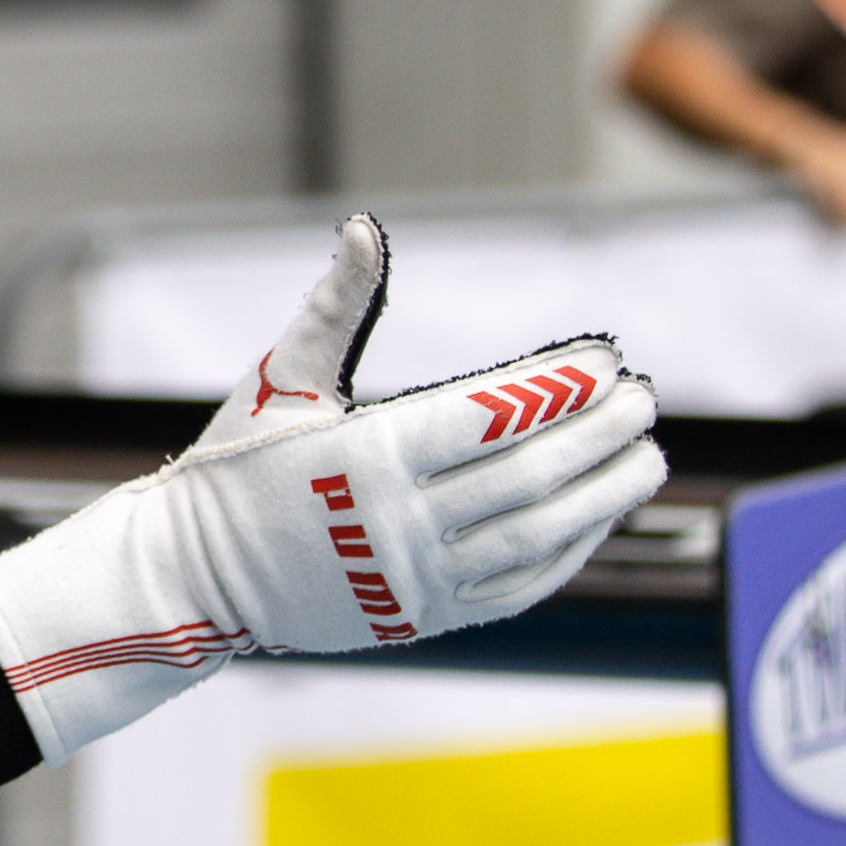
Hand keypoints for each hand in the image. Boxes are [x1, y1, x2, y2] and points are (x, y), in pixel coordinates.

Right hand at [0, 217, 667, 765]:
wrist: (196, 579)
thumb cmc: (239, 464)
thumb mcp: (281, 379)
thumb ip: (335, 306)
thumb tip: (364, 228)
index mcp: (365, 457)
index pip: (488, 418)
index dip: (557, 389)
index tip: (604, 361)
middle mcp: (397, 523)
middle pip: (526, 476)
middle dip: (597, 434)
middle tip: (645, 399)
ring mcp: (415, 579)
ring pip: (533, 535)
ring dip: (602, 496)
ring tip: (649, 456)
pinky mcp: (424, 617)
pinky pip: (516, 586)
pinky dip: (569, 550)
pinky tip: (601, 514)